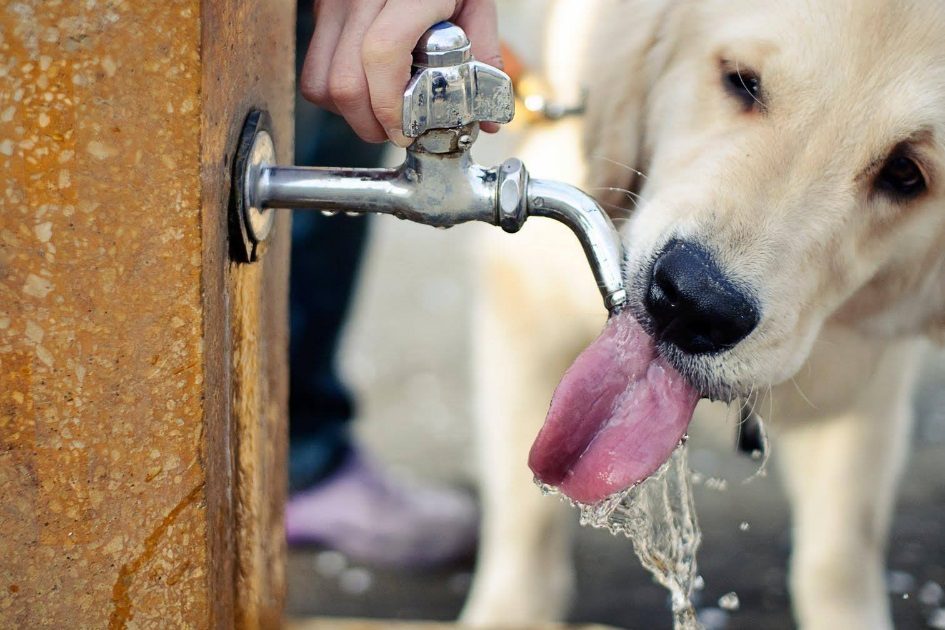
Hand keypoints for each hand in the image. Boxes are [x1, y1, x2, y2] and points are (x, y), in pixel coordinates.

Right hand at [300, 0, 501, 146]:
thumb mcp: (475, 2)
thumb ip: (484, 55)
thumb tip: (485, 120)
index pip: (382, 54)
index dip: (389, 106)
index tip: (405, 131)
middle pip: (345, 83)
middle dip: (370, 124)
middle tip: (397, 131)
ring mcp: (334, 3)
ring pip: (321, 83)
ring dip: (349, 114)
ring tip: (380, 114)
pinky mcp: (321, 11)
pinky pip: (314, 71)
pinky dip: (334, 96)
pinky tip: (364, 92)